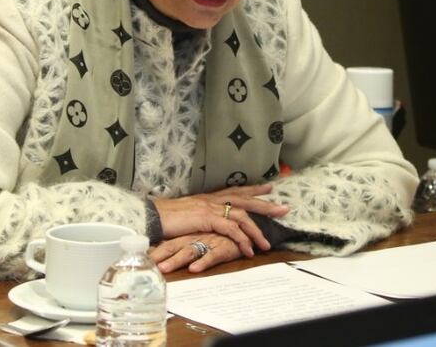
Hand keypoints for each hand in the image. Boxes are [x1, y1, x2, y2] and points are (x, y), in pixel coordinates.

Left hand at [151, 233, 242, 273]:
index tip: (137, 260)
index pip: (168, 242)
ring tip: (164, 269)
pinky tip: (194, 269)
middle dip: (159, 257)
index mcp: (189, 234)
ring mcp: (209, 241)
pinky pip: (212, 255)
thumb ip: (187, 246)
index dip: (154, 250)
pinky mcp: (223, 247)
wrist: (246, 229)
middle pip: (174, 246)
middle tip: (143, 265)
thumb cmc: (224, 235)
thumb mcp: (202, 239)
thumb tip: (168, 257)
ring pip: (190, 250)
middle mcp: (196, 237)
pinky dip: (203, 262)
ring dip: (176, 260)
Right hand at [152, 184, 288, 256]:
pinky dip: (242, 239)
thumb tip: (205, 220)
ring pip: (241, 216)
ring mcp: (210, 207)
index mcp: (208, 198)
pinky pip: (231, 229)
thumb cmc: (165, 218)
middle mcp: (211, 199)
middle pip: (245, 199)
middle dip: (265, 204)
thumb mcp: (186, 215)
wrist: (151, 216)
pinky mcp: (207, 218)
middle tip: (284, 208)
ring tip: (267, 244)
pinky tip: (249, 249)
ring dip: (256, 230)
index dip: (253, 189)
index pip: (235, 190)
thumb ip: (199, 216)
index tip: (269, 187)